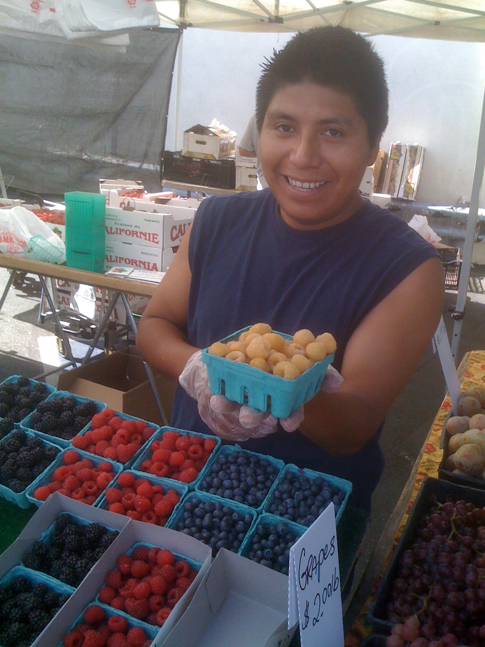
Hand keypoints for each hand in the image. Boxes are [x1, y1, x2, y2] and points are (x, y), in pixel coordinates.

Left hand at [179, 350, 342, 438]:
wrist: (248, 346)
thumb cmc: (282, 357)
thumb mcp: (302, 357)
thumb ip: (319, 369)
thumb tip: (336, 382)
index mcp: (283, 398)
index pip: (289, 412)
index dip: (290, 418)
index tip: (289, 424)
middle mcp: (263, 402)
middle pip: (259, 413)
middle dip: (254, 416)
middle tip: (249, 417)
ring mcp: (243, 397)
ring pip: (237, 407)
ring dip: (230, 408)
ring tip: (221, 404)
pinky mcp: (226, 388)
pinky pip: (221, 395)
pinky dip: (218, 396)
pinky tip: (214, 395)